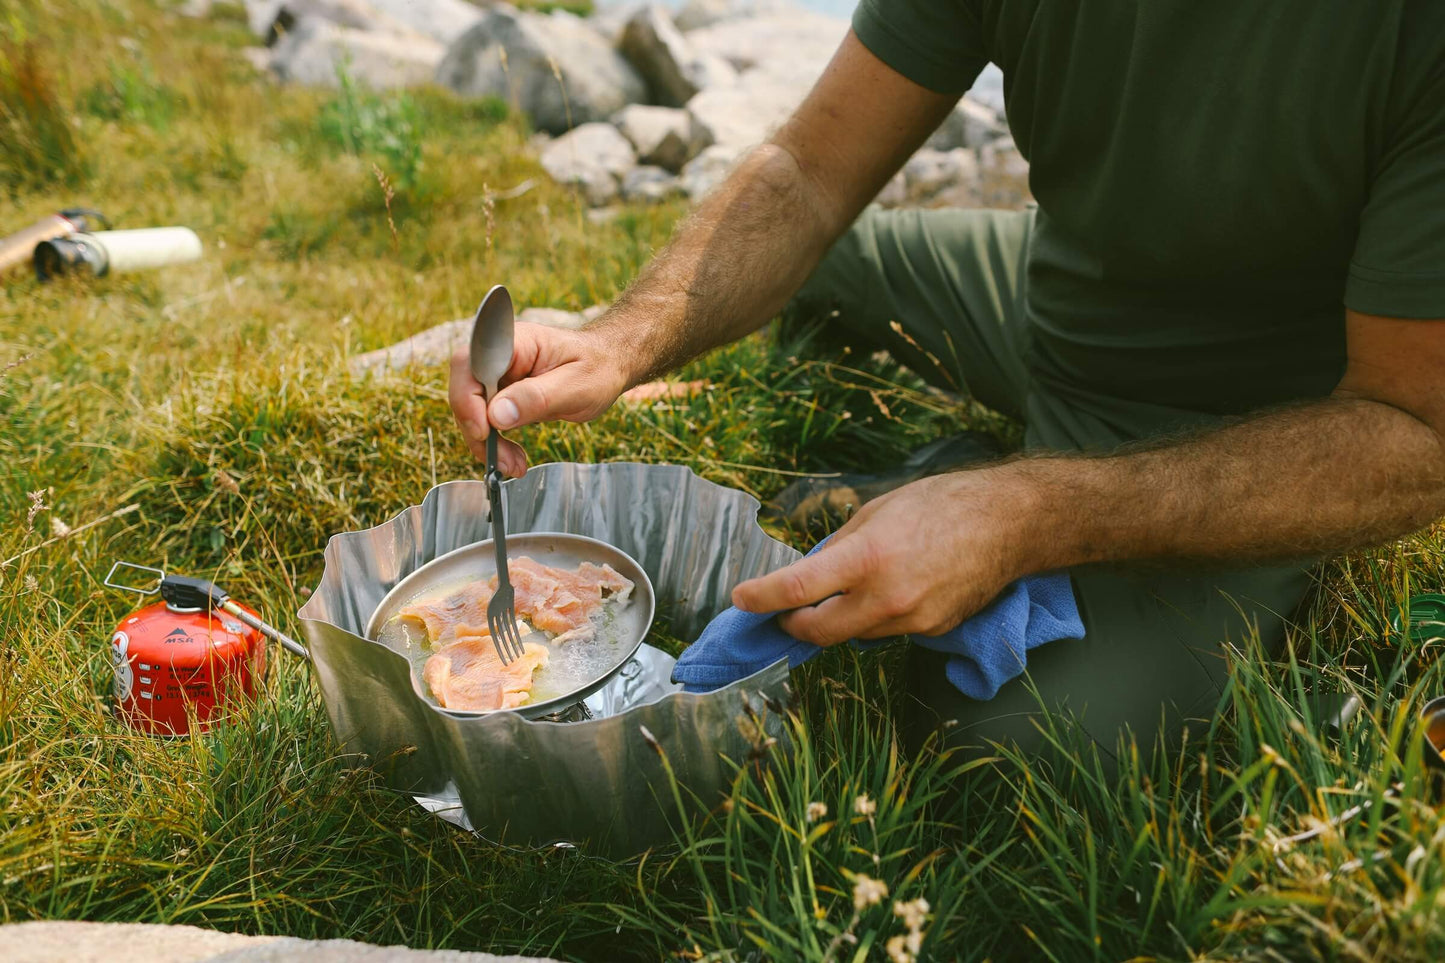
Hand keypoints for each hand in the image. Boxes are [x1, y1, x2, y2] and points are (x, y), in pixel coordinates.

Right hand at [448, 321, 628, 476]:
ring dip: (486, 443)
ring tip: (513, 465)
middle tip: (500, 459)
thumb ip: (537, 397)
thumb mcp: (577, 386)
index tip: (484, 430)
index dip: (467, 396)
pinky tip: (512, 459)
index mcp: (516, 341)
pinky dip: (494, 444)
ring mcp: (498, 375)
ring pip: (471, 410)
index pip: (471, 361)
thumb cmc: (596, 368)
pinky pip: (485, 420)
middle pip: (465, 389)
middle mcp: (499, 355)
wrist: (607, 367)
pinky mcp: (501, 394)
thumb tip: (496, 415)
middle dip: (477, 429)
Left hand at [731, 470, 1032, 644]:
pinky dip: (875, 617)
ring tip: (850, 588)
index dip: (760, 598)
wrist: (1007, 524)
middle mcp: (886, 597)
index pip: (797, 589)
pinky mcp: (931, 631)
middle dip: (794, 623)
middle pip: (818, 631)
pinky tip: (893, 589)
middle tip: (784, 610)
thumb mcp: (875, 512)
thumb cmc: (940, 504)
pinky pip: (886, 632)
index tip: (741, 600)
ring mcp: (910, 620)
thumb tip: (808, 573)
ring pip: (853, 634)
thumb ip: (837, 548)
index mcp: (867, 558)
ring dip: (838, 618)